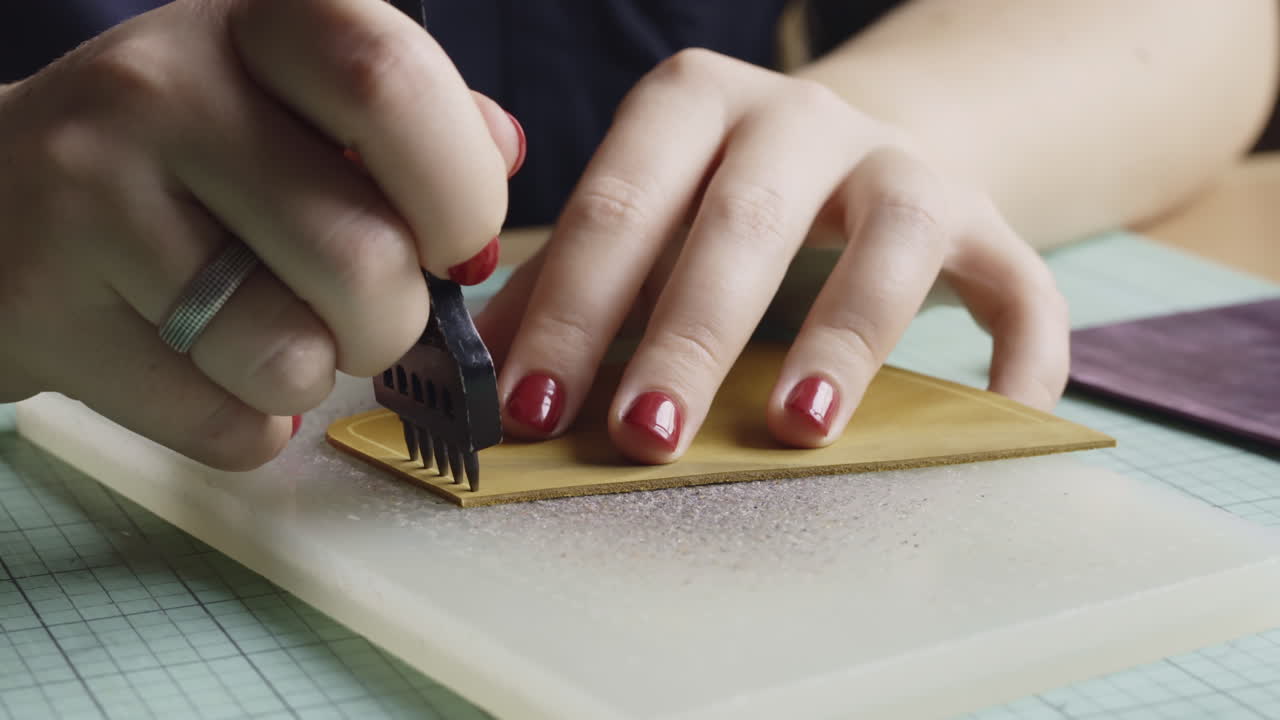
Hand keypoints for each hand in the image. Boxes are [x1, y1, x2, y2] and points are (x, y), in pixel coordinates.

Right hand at [0, 0, 522, 467]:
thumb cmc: (180, 156)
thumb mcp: (285, 94)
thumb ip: (403, 119)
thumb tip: (503, 152)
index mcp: (255, 21)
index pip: (392, 84)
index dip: (457, 191)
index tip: (452, 241)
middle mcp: (163, 87)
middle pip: (364, 254)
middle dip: (396, 321)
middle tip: (365, 314)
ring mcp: (90, 194)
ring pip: (294, 356)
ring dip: (313, 377)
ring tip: (271, 336)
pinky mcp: (46, 310)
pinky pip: (226, 427)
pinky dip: (248, 424)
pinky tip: (204, 369)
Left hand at [478, 49, 1067, 462]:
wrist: (854, 147)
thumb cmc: (719, 199)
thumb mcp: (644, 214)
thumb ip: (572, 282)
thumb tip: (482, 373)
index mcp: (693, 103)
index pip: (621, 204)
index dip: (573, 308)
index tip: (533, 410)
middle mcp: (803, 116)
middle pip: (743, 222)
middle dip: (689, 333)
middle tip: (643, 435)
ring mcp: (904, 163)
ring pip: (889, 240)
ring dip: (844, 339)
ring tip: (798, 430)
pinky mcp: (988, 218)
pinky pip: (1020, 283)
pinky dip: (1020, 352)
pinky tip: (996, 419)